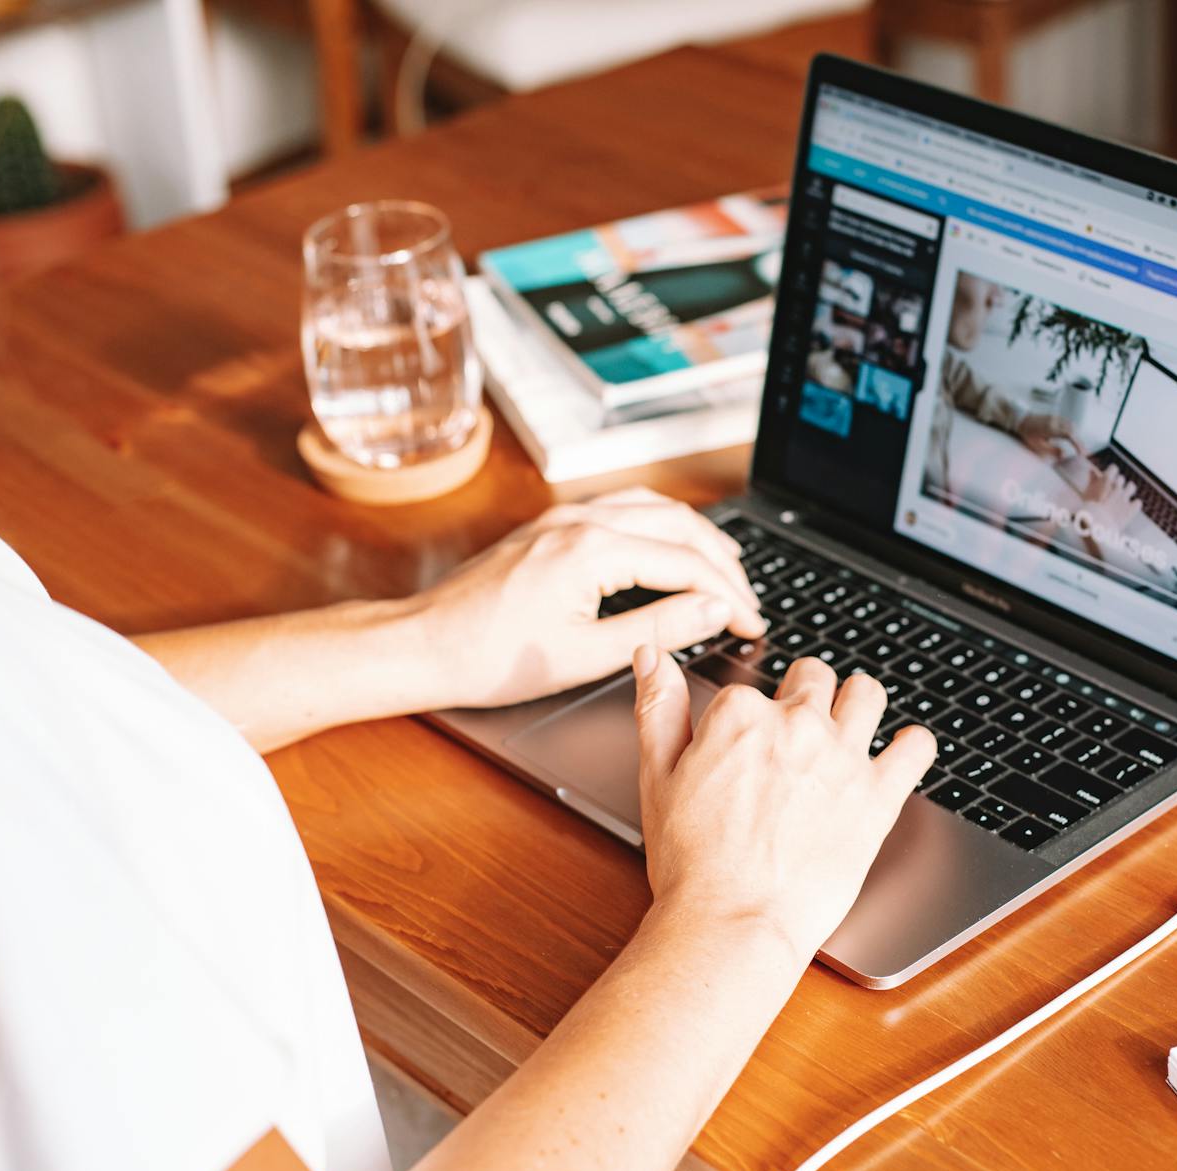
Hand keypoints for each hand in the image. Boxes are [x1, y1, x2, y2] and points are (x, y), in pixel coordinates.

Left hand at [408, 487, 766, 707]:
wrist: (423, 644)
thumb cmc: (490, 657)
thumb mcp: (585, 656)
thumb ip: (659, 630)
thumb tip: (714, 610)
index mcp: (592, 550)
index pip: (687, 564)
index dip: (730, 596)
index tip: (753, 625)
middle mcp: (581, 520)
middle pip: (680, 526)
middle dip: (723, 564)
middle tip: (748, 603)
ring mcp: (564, 516)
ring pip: (653, 508)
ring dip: (696, 537)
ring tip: (726, 570)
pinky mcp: (551, 524)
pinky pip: (623, 508)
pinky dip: (661, 525)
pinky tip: (670, 546)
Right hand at [632, 651, 936, 963]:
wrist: (734, 921)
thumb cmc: (692, 862)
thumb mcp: (657, 776)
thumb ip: (658, 707)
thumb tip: (652, 656)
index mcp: (741, 714)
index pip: (752, 687)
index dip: (750, 715)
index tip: (748, 742)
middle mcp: (797, 724)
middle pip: (814, 678)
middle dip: (807, 695)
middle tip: (799, 729)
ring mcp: (842, 757)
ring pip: (867, 694)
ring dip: (859, 701)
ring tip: (852, 720)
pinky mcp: (878, 796)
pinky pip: (916, 748)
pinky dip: (912, 744)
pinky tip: (902, 751)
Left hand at [1016, 411, 1086, 460]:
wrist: (1021, 420)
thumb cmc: (1028, 434)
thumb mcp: (1037, 446)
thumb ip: (1052, 450)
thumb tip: (1064, 454)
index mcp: (1051, 429)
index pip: (1069, 435)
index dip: (1078, 444)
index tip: (1081, 453)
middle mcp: (1055, 421)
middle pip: (1073, 430)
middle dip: (1079, 441)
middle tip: (1082, 452)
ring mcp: (1056, 417)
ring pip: (1071, 425)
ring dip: (1076, 435)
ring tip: (1077, 446)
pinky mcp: (1055, 416)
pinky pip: (1067, 422)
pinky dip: (1072, 430)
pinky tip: (1071, 437)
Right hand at [1082, 462, 1141, 530]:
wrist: (1095, 527)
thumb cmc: (1087, 511)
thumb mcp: (1086, 493)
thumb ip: (1091, 480)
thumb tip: (1092, 469)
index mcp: (1106, 481)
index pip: (1113, 468)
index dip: (1111, 472)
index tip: (1108, 477)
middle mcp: (1117, 488)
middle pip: (1121, 479)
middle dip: (1118, 483)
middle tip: (1113, 490)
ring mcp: (1125, 498)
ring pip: (1131, 486)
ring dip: (1128, 489)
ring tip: (1123, 496)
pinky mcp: (1131, 510)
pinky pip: (1138, 502)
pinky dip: (1135, 504)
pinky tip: (1130, 508)